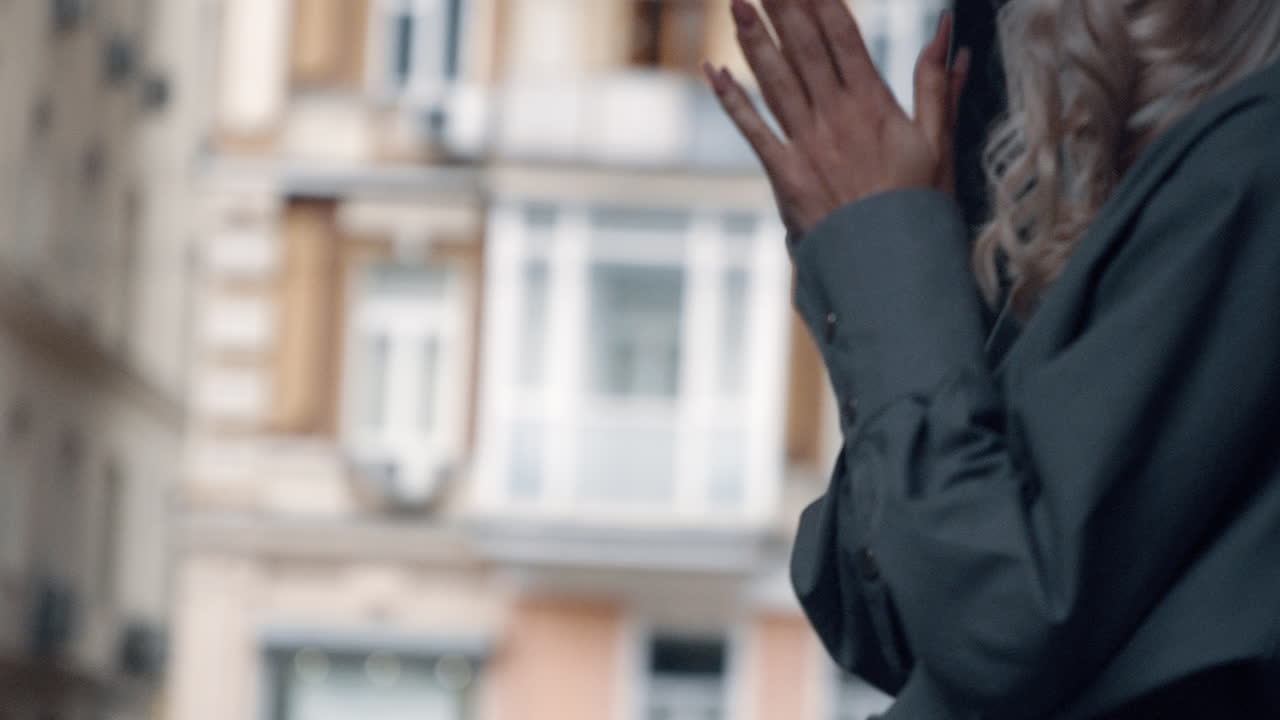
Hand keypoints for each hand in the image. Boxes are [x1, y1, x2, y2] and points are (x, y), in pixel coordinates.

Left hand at [704, 0, 970, 235]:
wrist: (889, 263)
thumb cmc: (919, 205)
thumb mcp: (939, 142)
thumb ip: (938, 85)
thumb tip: (950, 33)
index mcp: (874, 105)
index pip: (843, 36)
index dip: (821, 0)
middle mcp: (836, 116)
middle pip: (804, 47)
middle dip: (783, 5)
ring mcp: (806, 143)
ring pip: (774, 79)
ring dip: (752, 38)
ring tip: (735, 1)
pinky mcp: (782, 172)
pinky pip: (752, 128)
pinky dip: (730, 99)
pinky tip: (713, 71)